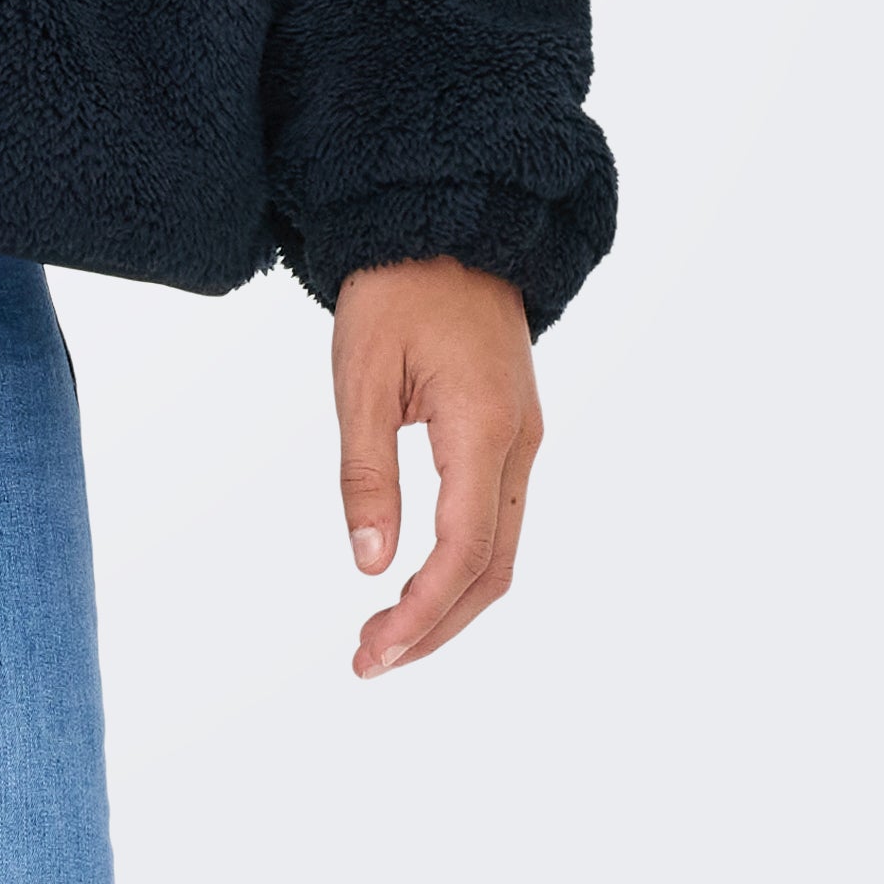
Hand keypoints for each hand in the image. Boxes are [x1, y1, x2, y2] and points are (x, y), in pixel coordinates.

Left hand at [332, 258, 541, 678]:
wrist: (447, 222)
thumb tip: (369, 564)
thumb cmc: (396, 288)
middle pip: (492, 569)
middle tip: (370, 662)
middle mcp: (519, 443)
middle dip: (436, 626)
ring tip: (388, 639)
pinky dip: (463, 567)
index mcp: (484, 428)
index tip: (373, 651)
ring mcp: (523, 440)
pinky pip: (499, 519)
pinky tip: (419, 585)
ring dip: (450, 603)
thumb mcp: (360, 373)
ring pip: (501, 551)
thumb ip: (366, 470)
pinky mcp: (512, 433)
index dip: (421, 613)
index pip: (462, 551)